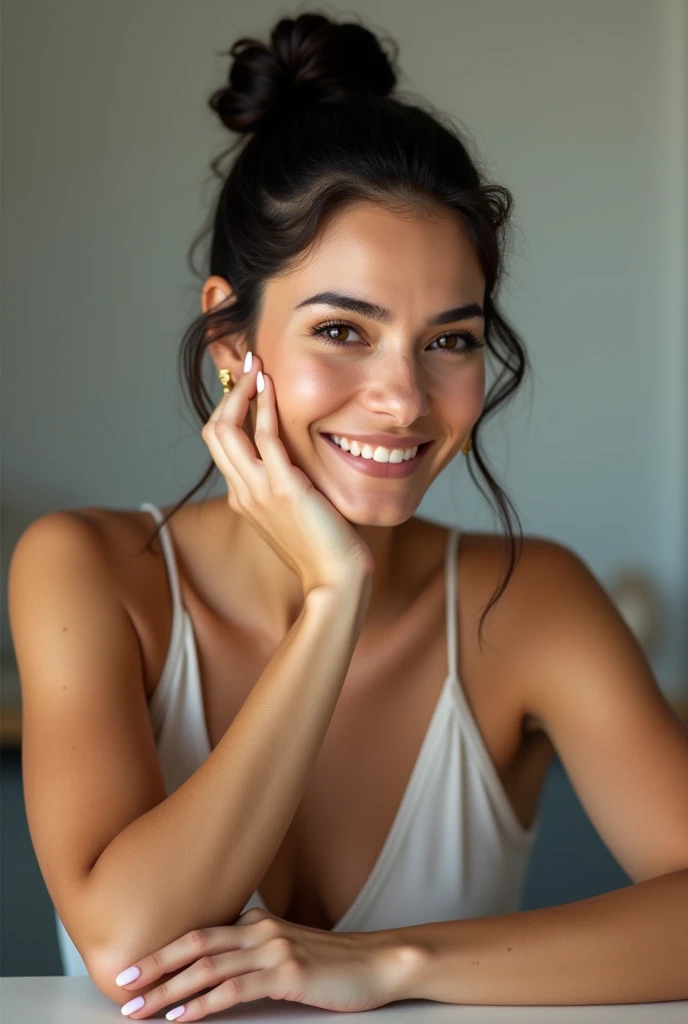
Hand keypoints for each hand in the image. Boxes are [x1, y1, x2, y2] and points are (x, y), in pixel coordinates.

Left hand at [114, 907, 425, 1018]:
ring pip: (207, 967)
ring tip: (139, 1008)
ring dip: (167, 990)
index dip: (163, 950)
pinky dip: (201, 1004)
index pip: (199, 933)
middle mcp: (260, 929)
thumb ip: (253, 953)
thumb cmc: (332, 964)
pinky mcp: (287, 973)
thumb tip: (216, 968)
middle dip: (154, 965)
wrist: (378, 964)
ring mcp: (273, 949)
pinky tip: (180, 1017)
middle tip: (121, 985)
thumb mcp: (287, 952)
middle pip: (193, 943)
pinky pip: (233, 989)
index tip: (134, 969)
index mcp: (256, 921)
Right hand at [202, 352, 374, 593]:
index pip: (222, 445)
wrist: (334, 581)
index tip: (247, 386)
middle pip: (214, 432)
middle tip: (248, 367)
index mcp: (244, 498)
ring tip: (257, 366)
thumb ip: (288, 489)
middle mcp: (243, 492)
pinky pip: (264, 437)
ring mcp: (258, 491)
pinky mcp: (283, 488)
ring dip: (240, 391)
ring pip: (226, 430)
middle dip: (228, 394)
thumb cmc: (325, 551)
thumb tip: (300, 465)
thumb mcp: (297, 516)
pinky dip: (263, 405)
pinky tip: (272, 385)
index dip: (230, 411)